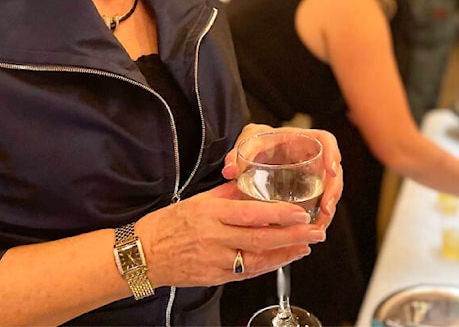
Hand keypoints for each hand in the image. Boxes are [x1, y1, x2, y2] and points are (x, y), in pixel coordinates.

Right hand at [135, 181, 325, 288]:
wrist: (143, 254)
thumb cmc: (168, 224)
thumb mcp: (197, 200)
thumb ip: (227, 192)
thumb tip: (252, 182)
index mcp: (210, 212)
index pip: (251, 212)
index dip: (279, 213)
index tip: (300, 211)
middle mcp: (214, 237)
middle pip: (261, 237)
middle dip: (293, 235)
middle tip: (315, 230)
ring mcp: (215, 260)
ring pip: (257, 258)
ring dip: (285, 253)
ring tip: (306, 245)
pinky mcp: (215, 277)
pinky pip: (247, 272)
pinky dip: (268, 266)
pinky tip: (283, 259)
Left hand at [221, 123, 342, 229]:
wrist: (254, 151)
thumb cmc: (255, 141)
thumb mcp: (248, 141)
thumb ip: (239, 152)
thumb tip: (229, 170)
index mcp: (302, 138)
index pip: (326, 141)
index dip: (333, 155)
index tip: (332, 171)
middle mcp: (312, 156)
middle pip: (334, 172)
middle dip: (333, 191)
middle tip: (326, 208)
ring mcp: (313, 174)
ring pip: (330, 190)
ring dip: (328, 208)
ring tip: (319, 225)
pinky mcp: (308, 189)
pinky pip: (319, 201)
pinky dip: (318, 215)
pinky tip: (310, 229)